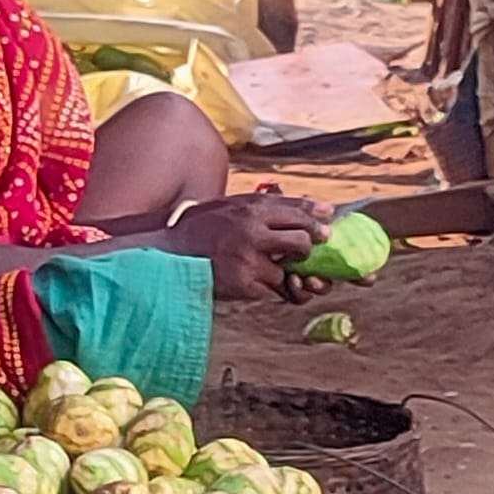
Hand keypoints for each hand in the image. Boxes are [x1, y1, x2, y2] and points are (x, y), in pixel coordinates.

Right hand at [165, 196, 330, 302]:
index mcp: (250, 209)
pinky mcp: (243, 285)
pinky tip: (247, 278)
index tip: (325, 230)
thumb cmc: (201, 227)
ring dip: (281, 272)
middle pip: (302, 242)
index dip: (316, 222)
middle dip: (306, 250)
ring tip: (263, 267)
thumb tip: (316, 206)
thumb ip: (269, 203)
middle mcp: (252, 233)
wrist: (168, 255)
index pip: (297, 212)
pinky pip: (270, 289)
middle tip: (299, 253)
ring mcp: (248, 261)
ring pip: (287, 271)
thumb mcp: (231, 204)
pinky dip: (264, 286)